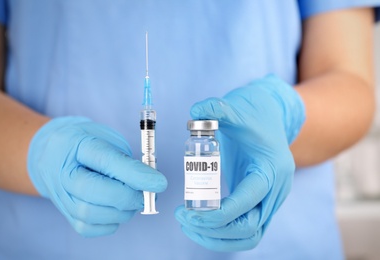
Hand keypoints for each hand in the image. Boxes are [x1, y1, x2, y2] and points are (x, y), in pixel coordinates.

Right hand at [28, 117, 166, 236]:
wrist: (51, 153)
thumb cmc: (86, 144)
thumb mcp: (107, 138)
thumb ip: (125, 159)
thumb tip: (148, 182)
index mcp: (76, 144)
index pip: (106, 161)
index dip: (136, 174)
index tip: (160, 183)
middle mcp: (63, 171)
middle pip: (94, 191)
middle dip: (129, 197)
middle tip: (147, 195)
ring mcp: (61, 195)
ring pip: (91, 214)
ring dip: (121, 212)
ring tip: (133, 201)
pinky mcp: (64, 213)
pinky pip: (88, 228)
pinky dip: (110, 223)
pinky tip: (117, 210)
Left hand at [175, 75, 304, 250]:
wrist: (271, 118)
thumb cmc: (253, 116)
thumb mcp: (236, 110)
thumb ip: (216, 109)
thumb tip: (194, 112)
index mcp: (272, 170)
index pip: (247, 203)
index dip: (217, 215)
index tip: (187, 213)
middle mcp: (276, 191)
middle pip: (249, 228)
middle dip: (213, 229)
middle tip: (183, 219)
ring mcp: (271, 200)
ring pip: (250, 236)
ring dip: (218, 238)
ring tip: (189, 226)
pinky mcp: (261, 203)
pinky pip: (246, 230)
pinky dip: (224, 234)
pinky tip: (201, 225)